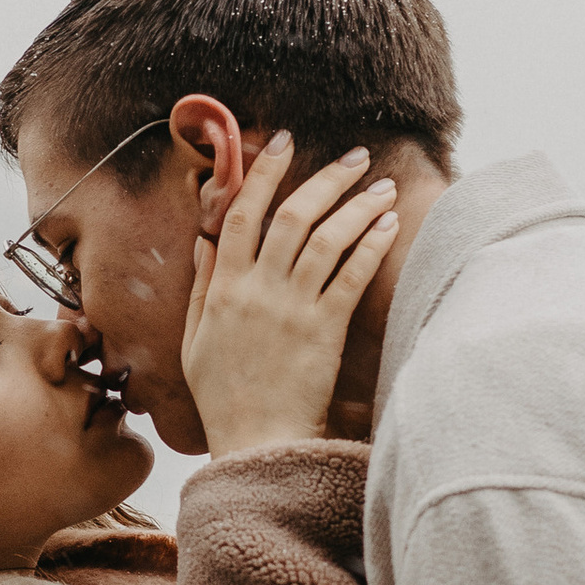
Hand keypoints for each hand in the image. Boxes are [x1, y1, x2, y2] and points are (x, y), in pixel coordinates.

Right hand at [180, 134, 399, 458]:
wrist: (255, 442)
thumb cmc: (224, 396)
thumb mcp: (197, 341)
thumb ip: (202, 288)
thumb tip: (206, 242)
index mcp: (222, 289)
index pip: (241, 215)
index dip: (262, 173)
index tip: (284, 142)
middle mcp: (257, 291)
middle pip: (292, 216)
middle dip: (325, 178)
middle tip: (355, 156)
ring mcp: (292, 309)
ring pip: (326, 239)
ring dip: (357, 205)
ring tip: (382, 185)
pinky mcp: (324, 331)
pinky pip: (351, 277)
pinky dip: (370, 245)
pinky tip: (387, 224)